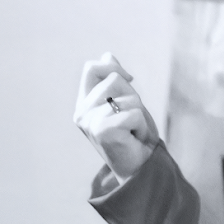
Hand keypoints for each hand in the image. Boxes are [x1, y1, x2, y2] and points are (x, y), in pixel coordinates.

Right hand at [73, 52, 160, 182]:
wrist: (140, 169)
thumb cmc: (133, 136)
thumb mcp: (125, 102)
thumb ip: (114, 80)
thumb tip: (106, 55)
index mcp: (84, 104)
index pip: (92, 68)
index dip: (113, 67)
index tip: (130, 80)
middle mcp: (81, 113)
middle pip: (113, 78)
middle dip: (132, 95)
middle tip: (132, 119)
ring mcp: (90, 122)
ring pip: (128, 96)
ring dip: (139, 113)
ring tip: (133, 131)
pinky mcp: (103, 130)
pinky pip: (134, 114)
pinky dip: (142, 126)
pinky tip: (134, 139)